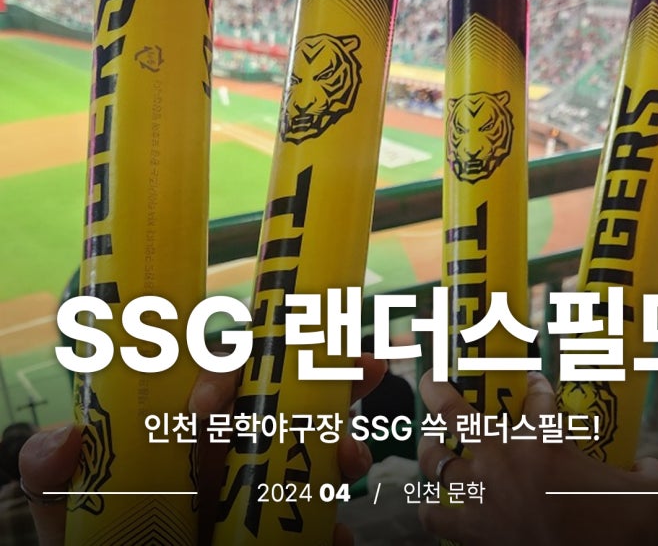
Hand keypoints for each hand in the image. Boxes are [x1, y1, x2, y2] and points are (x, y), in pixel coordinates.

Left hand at [19, 353, 385, 545]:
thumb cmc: (106, 535)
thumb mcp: (74, 506)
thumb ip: (56, 474)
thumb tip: (64, 441)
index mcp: (188, 429)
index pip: (220, 378)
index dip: (226, 368)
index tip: (212, 394)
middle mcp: (233, 449)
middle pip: (291, 399)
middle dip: (332, 375)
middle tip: (363, 367)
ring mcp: (263, 488)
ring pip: (318, 452)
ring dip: (343, 446)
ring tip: (349, 458)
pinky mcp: (283, 530)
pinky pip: (320, 521)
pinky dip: (336, 526)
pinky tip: (336, 535)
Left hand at [417, 371, 657, 545]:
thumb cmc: (619, 535)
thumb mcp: (652, 497)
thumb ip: (651, 472)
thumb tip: (650, 465)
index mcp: (542, 441)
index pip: (536, 397)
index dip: (536, 385)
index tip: (534, 380)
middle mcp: (501, 458)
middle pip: (453, 412)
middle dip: (437, 390)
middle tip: (431, 380)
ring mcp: (481, 493)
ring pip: (435, 460)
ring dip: (430, 449)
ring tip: (430, 443)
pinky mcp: (472, 531)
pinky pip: (435, 517)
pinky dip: (431, 511)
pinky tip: (433, 507)